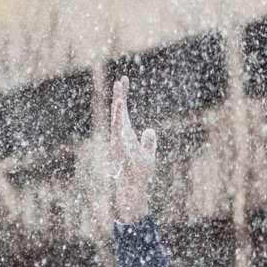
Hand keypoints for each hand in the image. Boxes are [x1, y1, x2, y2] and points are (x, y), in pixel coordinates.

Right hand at [110, 75, 155, 220]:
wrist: (134, 186)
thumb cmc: (139, 173)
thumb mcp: (149, 154)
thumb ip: (149, 142)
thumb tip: (150, 130)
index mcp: (126, 134)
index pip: (124, 112)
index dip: (123, 96)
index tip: (123, 81)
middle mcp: (120, 135)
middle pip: (119, 112)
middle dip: (119, 95)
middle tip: (120, 80)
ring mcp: (119, 140)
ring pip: (117, 118)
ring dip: (118, 104)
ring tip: (118, 89)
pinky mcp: (120, 145)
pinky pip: (118, 126)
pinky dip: (118, 115)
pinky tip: (120, 103)